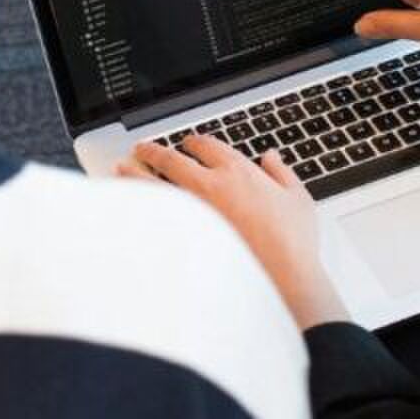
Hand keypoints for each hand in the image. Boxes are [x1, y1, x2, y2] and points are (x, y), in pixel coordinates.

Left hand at [118, 136, 349, 329]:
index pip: (207, 145)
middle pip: (171, 159)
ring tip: (122, 168)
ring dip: (135, 173)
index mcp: (237, 171)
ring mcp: (191, 211)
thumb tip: (271, 158)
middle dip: (154, 151)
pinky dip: (138, 206)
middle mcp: (209, 185)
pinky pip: (153, 214)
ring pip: (152, 183)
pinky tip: (129, 205)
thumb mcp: (297, 199)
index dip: (194, 142)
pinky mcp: (181, 236)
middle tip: (143, 149)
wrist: (281, 277)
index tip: (189, 144)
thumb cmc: (291, 242)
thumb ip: (282, 173)